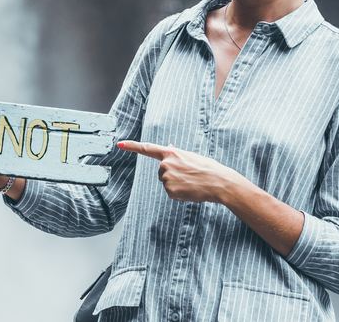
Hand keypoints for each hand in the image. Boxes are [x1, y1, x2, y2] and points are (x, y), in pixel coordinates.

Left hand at [116, 140, 237, 202]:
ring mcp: (167, 178)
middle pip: (160, 172)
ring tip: (191, 183)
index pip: (147, 148)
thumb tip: (169, 146)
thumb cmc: (208, 168)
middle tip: (188, 176)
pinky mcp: (170, 191)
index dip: (132, 146)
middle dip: (172, 175)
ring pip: (166, 183)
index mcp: (171, 153)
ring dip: (176, 185)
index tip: (119, 144)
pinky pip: (171, 193)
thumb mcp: (191, 156)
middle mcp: (165, 164)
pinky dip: (179, 194)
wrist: (219, 182)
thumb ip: (177, 153)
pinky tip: (190, 190)